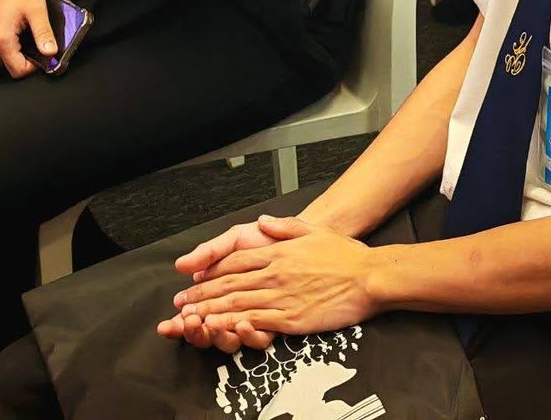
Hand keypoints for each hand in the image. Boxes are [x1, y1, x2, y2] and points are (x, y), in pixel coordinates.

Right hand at [0, 0, 56, 77]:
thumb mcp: (37, 11)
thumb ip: (44, 34)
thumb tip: (51, 53)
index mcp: (1, 40)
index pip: (18, 71)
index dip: (33, 66)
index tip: (41, 52)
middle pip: (10, 66)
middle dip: (24, 58)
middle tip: (32, 37)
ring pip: (1, 61)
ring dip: (13, 52)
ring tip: (21, 32)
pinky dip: (3, 48)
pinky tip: (10, 32)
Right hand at [159, 215, 298, 351]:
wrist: (299, 236)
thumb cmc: (265, 238)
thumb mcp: (234, 239)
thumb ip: (208, 252)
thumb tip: (181, 265)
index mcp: (220, 291)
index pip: (194, 314)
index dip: (178, 323)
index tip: (168, 324)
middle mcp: (235, 309)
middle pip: (208, 332)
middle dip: (194, 333)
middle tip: (187, 325)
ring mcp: (254, 317)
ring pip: (230, 339)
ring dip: (217, 334)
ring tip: (209, 324)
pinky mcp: (274, 322)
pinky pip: (258, 338)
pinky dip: (248, 333)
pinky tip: (242, 323)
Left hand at [164, 219, 376, 352]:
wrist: (369, 277)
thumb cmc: (345, 256)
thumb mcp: (313, 231)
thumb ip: (284, 227)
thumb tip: (263, 221)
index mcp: (278, 253)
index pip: (235, 261)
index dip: (211, 270)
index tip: (195, 278)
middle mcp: (275, 273)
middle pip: (229, 284)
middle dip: (202, 293)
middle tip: (182, 303)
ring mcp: (282, 296)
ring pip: (237, 304)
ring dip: (210, 311)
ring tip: (190, 318)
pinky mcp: (291, 318)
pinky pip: (256, 322)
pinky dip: (234, 325)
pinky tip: (219, 329)